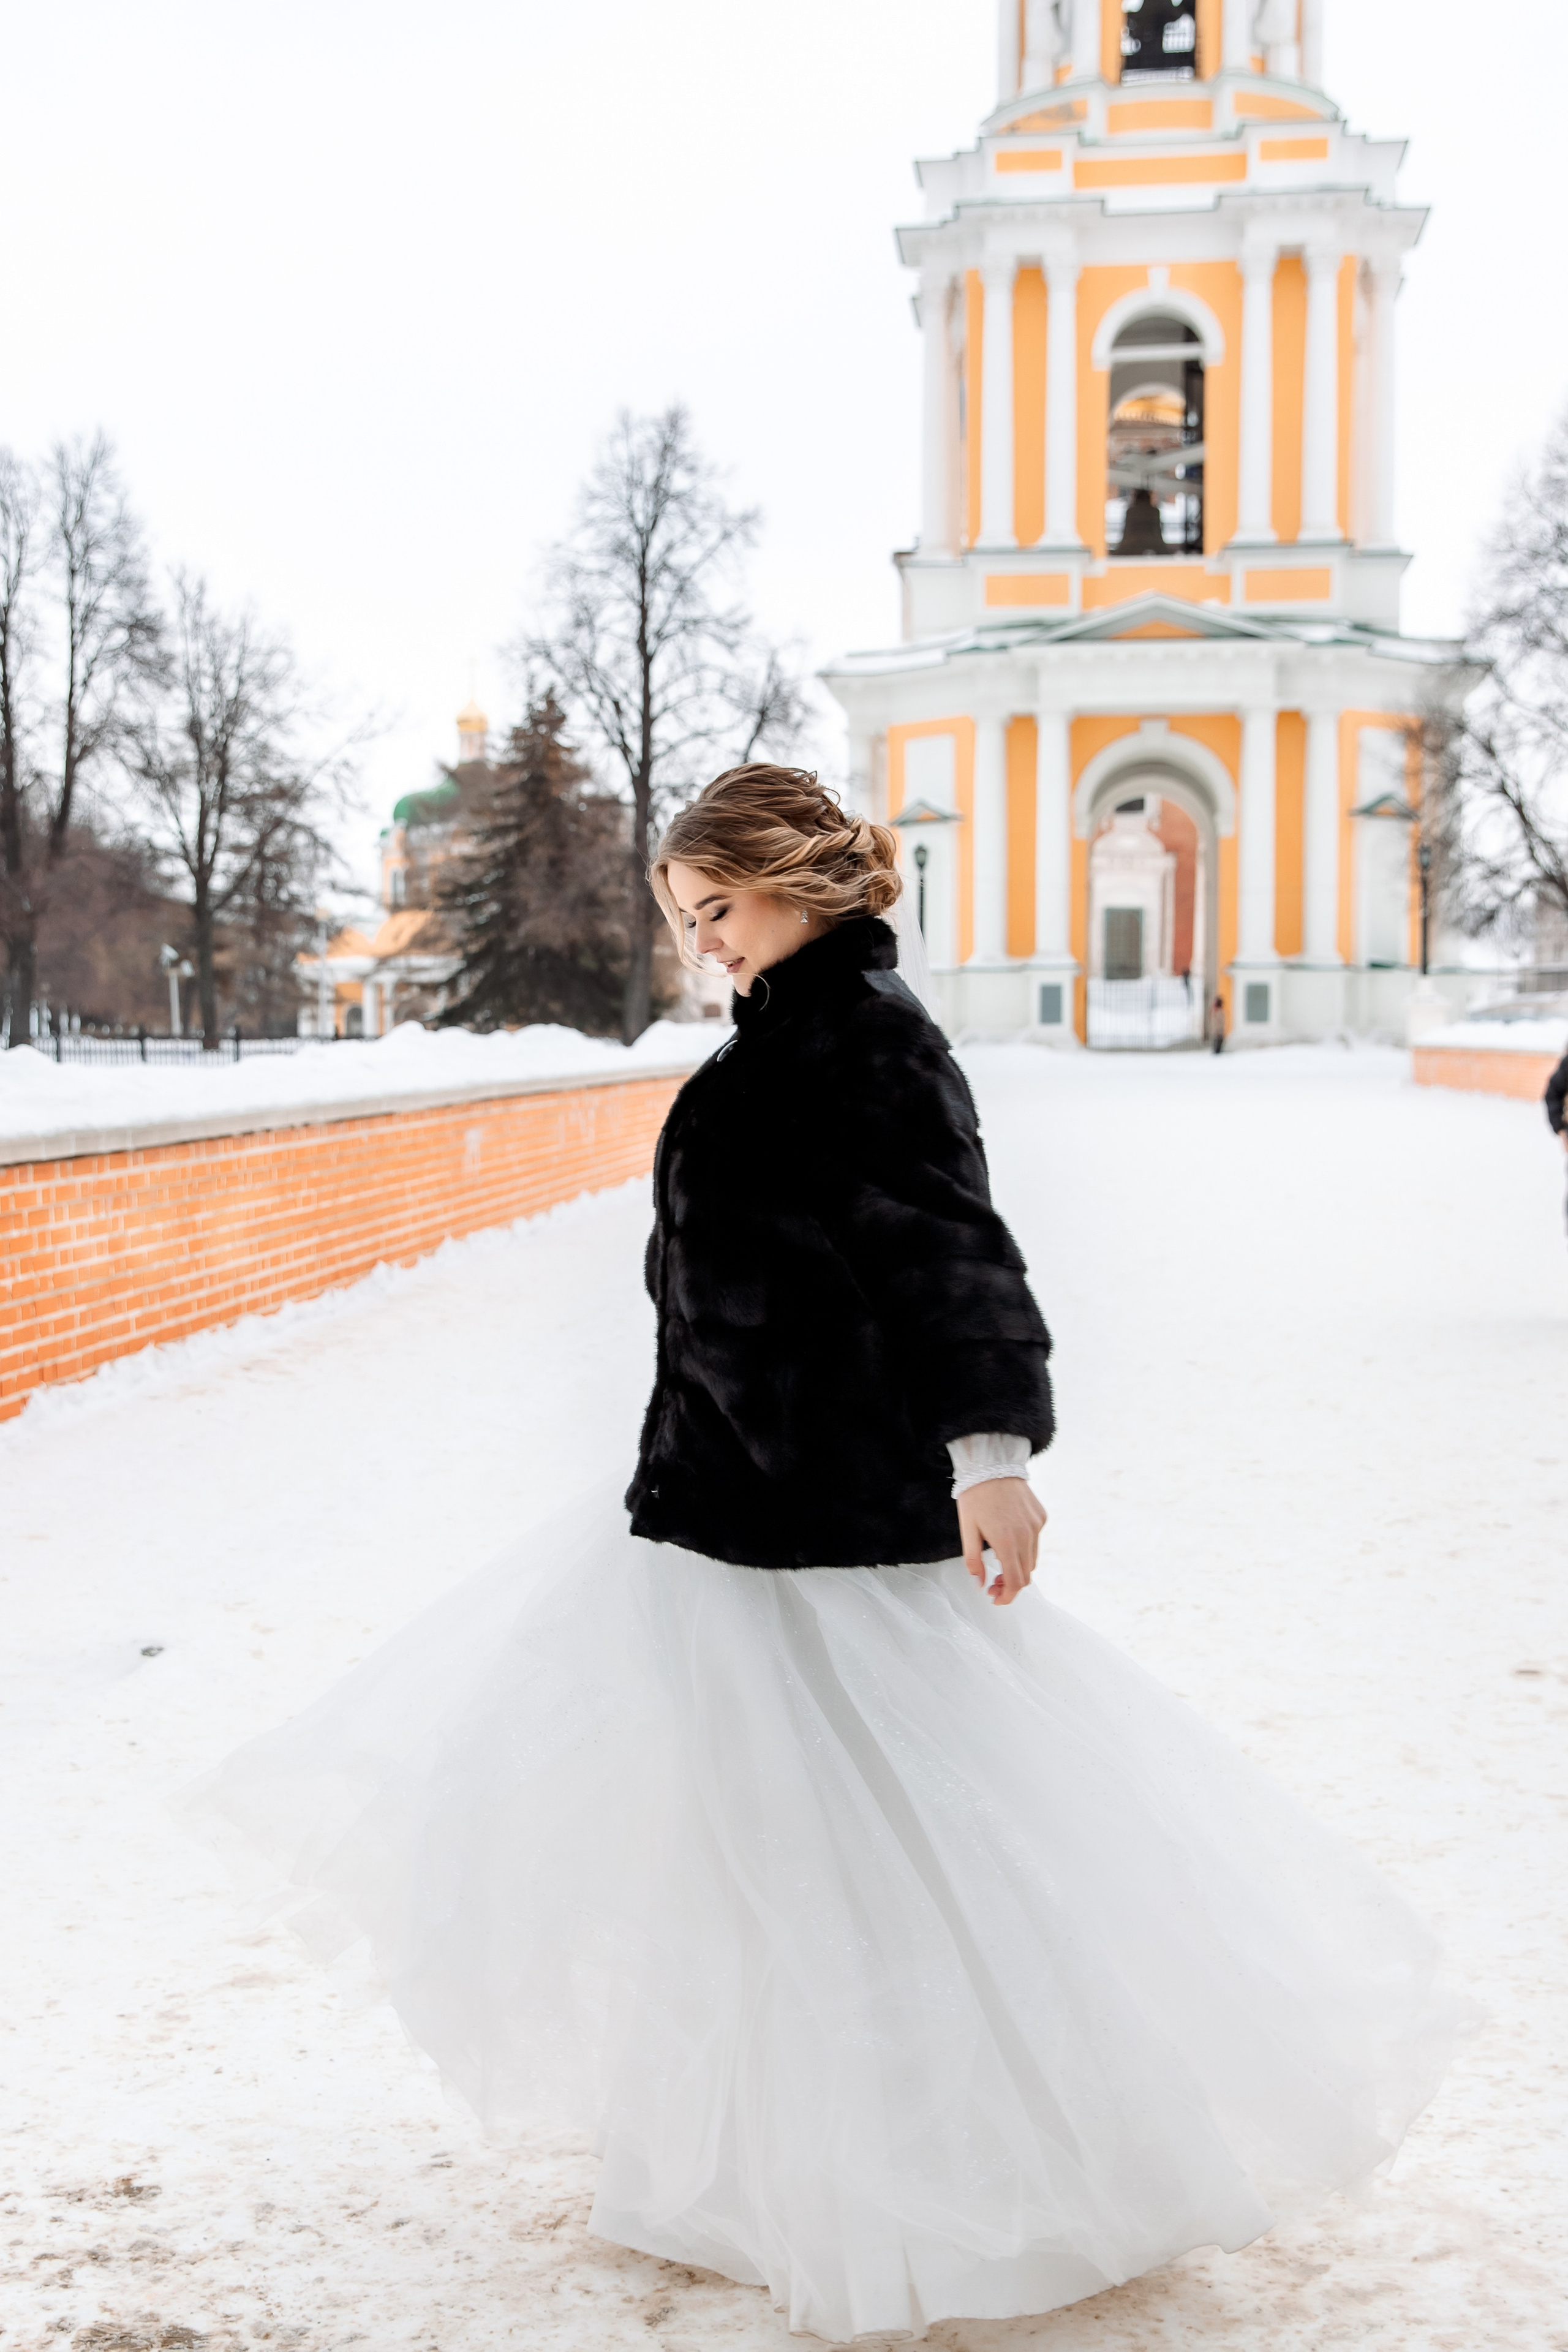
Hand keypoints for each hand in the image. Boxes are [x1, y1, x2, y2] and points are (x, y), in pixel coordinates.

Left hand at [958, 1478, 1046, 1605]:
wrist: (992, 1464)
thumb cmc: (975, 1496)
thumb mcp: (967, 1530)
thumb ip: (973, 1561)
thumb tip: (981, 1583)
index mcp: (1006, 1541)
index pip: (1015, 1582)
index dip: (1007, 1596)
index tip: (996, 1599)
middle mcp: (1026, 1535)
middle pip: (1026, 1575)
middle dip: (1010, 1585)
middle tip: (993, 1584)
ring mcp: (1036, 1526)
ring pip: (1032, 1560)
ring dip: (1018, 1569)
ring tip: (1000, 1564)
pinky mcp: (1041, 1517)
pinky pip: (1035, 1541)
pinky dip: (1024, 1549)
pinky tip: (1009, 1541)